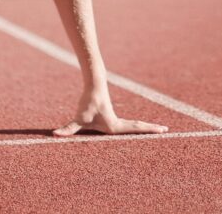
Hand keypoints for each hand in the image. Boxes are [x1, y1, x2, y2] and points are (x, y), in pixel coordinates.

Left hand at [53, 87, 167, 136]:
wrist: (92, 85)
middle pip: (138, 127)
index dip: (148, 130)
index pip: (135, 129)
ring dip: (145, 127)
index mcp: (114, 126)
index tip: (163, 130)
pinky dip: (136, 125)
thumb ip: (67, 129)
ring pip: (134, 125)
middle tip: (166, 130)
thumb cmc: (86, 103)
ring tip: (159, 129)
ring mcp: (115, 118)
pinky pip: (127, 122)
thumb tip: (54, 135)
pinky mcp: (111, 114)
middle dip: (151, 130)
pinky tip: (138, 128)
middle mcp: (118, 122)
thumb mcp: (77, 120)